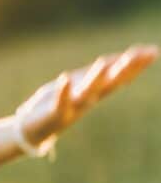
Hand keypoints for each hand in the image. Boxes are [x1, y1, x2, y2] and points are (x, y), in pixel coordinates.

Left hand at [18, 44, 157, 146]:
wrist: (33, 131)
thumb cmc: (57, 103)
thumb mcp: (78, 85)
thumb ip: (98, 74)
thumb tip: (119, 59)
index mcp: (95, 91)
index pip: (119, 76)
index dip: (135, 64)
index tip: (153, 51)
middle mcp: (88, 100)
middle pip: (110, 83)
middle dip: (125, 69)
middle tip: (144, 54)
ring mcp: (72, 108)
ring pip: (87, 93)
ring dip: (96, 79)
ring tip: (103, 63)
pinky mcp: (54, 115)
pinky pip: (60, 103)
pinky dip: (63, 92)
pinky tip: (64, 78)